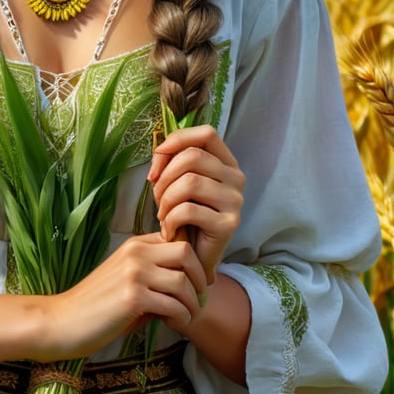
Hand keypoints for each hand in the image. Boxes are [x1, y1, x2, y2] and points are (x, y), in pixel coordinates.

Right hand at [43, 232, 206, 359]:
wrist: (62, 321)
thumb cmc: (97, 306)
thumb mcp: (127, 281)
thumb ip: (155, 277)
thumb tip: (191, 286)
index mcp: (135, 245)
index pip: (179, 240)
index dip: (195, 262)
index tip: (198, 283)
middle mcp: (136, 253)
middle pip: (186, 253)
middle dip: (200, 279)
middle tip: (198, 300)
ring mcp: (134, 273)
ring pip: (183, 280)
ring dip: (192, 303)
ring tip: (186, 316)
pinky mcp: (133, 298)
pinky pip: (173, 304)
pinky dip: (181, 317)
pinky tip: (172, 324)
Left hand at [148, 125, 244, 283]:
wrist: (193, 259)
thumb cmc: (184, 217)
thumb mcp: (178, 182)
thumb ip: (173, 161)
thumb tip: (159, 151)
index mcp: (226, 163)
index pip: (206, 134)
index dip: (177, 140)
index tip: (157, 159)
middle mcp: (236, 178)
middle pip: (192, 157)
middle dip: (164, 176)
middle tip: (157, 199)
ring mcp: (236, 201)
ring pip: (189, 182)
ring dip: (165, 199)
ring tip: (163, 215)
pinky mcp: (229, 224)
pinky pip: (188, 210)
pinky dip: (170, 219)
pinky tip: (169, 230)